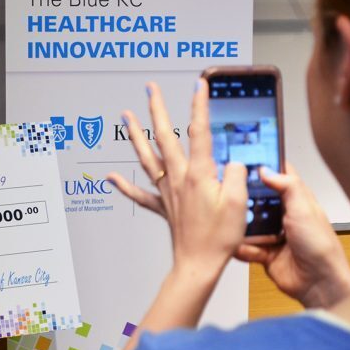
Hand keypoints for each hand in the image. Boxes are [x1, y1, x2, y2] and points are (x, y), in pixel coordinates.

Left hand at [107, 80, 247, 292]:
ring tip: (126, 116)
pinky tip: (111, 177)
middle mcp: (178, 178)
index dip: (199, 105)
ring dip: (136, 134)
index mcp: (199, 174)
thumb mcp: (238, 202)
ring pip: (147, 157)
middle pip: (165, 136)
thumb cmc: (218, 238)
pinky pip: (140, 193)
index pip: (199, 131)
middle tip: (150, 89)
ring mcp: (168, 191)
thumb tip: (232, 162)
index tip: (199, 84)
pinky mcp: (163, 207)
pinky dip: (124, 185)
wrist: (198, 264)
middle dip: (157, 109)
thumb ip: (236, 174)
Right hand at [242, 164, 349, 307]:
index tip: (245, 159)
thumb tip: (267, 169)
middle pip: (257, 198)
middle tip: (233, 196)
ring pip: (248, 223)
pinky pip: (246, 247)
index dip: (264, 166)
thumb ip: (287, 185)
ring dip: (242, 226)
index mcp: (297, 200)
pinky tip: (246, 248)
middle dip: (245, 198)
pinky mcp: (264, 252)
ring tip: (236, 226)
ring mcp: (273, 234)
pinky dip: (244, 248)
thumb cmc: (320, 246)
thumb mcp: (304, 209)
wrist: (318, 282)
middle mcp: (284, 215)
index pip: (279, 176)